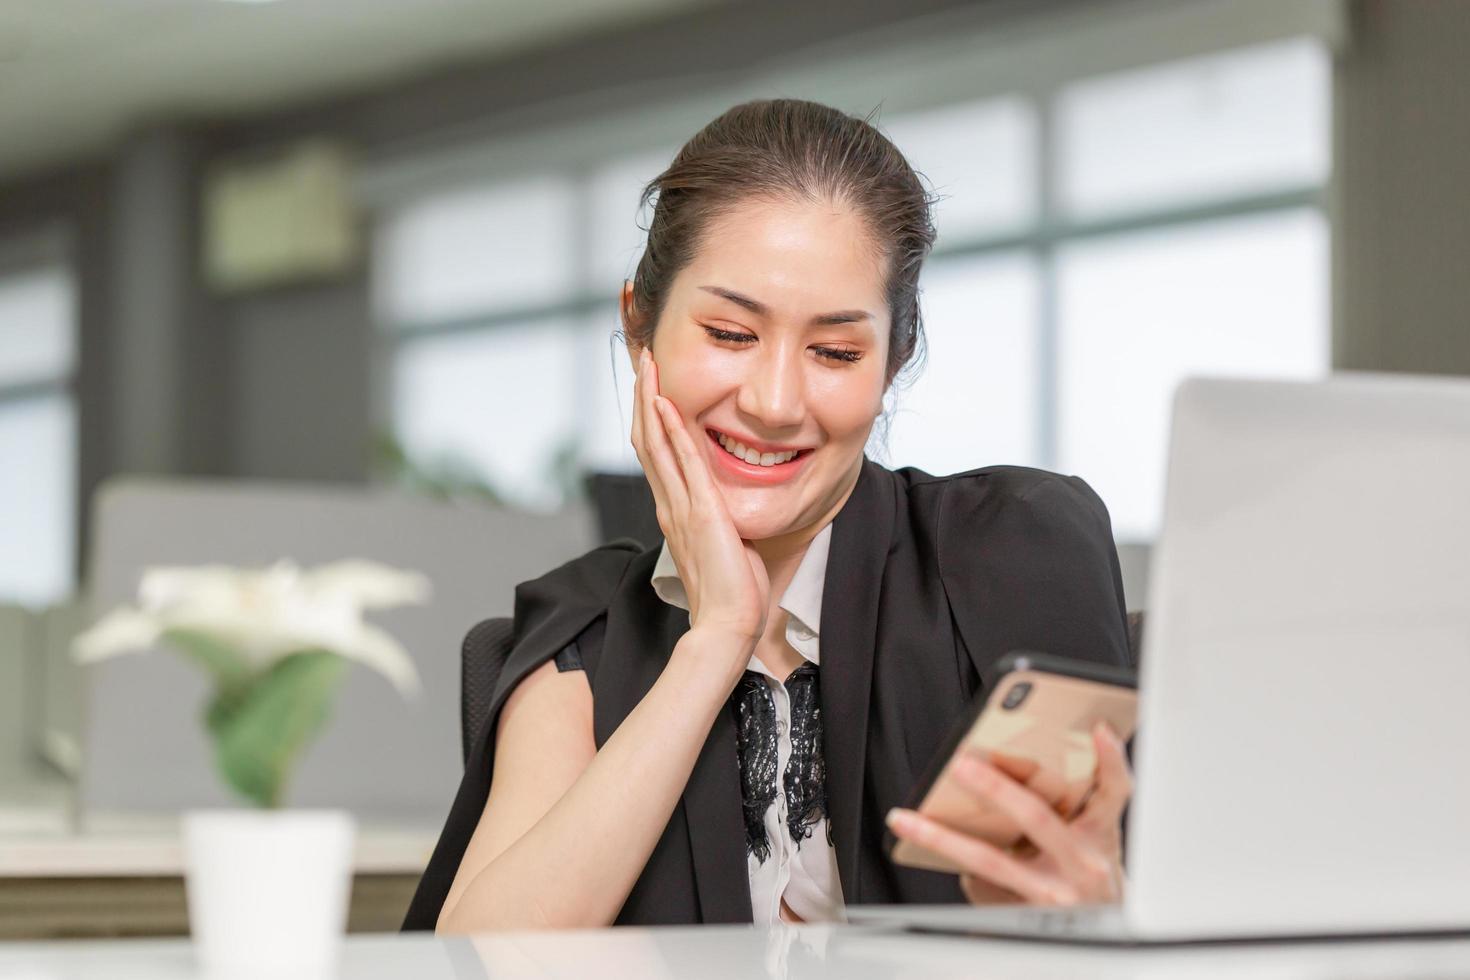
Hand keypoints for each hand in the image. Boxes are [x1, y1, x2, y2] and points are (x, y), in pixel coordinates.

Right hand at [629, 348, 769, 645]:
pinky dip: (671, 429)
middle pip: (647, 439)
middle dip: (642, 397)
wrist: (728, 625)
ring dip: (650, 400)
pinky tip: (665, 402)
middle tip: (643, 359)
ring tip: (648, 365)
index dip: (650, 418)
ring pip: (656, 442)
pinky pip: (682, 461)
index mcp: (675, 511)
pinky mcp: (700, 511)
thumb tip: (728, 513)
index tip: (650, 386)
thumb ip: (718, 524)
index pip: (656, 455)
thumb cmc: (732, 593)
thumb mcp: (724, 546)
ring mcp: (680, 507)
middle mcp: (669, 504)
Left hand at [886, 723, 1131, 905]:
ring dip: (942, 838)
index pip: (1115, 792)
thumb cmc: (1087, 873)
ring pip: (990, 861)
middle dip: (996, 789)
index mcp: (1101, 835)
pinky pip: (982, 887)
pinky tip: (931, 856)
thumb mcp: (1094, 838)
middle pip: (1037, 817)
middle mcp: (1084, 865)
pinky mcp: (1027, 917)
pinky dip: (959, 872)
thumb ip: (1072, 801)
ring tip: (904, 820)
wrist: (1098, 932)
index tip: (1097, 728)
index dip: (1111, 761)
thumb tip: (1015, 763)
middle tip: (960, 764)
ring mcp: (1055, 894)